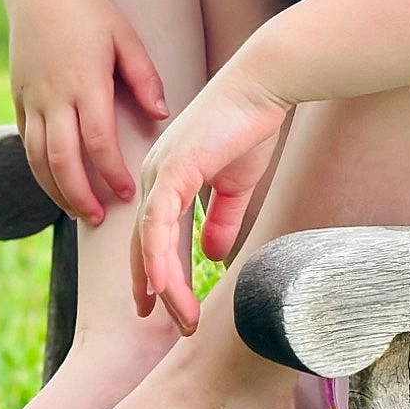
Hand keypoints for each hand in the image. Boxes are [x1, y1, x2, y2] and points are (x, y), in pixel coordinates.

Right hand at [9, 0, 167, 224]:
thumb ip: (145, 78)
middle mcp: (54, 96)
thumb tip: (161, 116)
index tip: (130, 192)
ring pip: (38, 158)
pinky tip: (57, 183)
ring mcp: (31, 98)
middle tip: (101, 218)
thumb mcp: (125, 36)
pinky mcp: (18, 97)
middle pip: (63, 160)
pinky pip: (26, 143)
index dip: (113, 173)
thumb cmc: (91, 10)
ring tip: (80, 210)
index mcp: (85, 82)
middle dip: (81, 195)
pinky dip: (40, 169)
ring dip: (57, 190)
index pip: (98, 141)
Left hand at [131, 61, 290, 331]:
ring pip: (150, 242)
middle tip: (170, 323)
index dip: (155, 273)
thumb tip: (212, 256)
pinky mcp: (174, 169)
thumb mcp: (236, 184)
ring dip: (163, 285)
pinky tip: (165, 288)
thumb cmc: (250, 125)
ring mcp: (160, 172)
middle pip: (145, 245)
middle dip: (155, 289)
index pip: (152, 236)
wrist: (264, 86)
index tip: (161, 306)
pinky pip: (159, 223)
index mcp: (166, 178)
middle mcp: (154, 177)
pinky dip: (159, 258)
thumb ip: (221, 218)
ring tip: (180, 318)